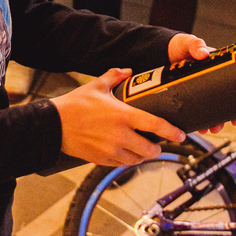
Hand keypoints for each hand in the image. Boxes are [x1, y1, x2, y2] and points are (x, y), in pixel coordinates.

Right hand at [52, 68, 186, 166]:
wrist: (53, 124)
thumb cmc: (75, 104)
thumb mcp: (97, 85)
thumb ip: (115, 75)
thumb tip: (127, 70)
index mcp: (123, 115)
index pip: (155, 125)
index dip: (172, 132)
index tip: (182, 134)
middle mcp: (120, 135)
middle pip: (149, 149)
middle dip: (157, 148)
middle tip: (158, 144)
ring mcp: (111, 150)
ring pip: (136, 160)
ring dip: (143, 156)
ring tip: (143, 150)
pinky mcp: (101, 159)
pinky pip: (121, 165)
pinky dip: (127, 161)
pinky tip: (127, 155)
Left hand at [165, 35, 235, 132]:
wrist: (162, 50)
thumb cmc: (180, 45)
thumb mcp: (189, 42)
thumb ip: (196, 45)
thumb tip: (203, 53)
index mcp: (217, 68)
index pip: (233, 86)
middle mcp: (211, 81)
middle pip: (223, 102)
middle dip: (225, 117)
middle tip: (223, 125)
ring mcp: (199, 89)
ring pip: (210, 108)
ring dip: (212, 121)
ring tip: (210, 129)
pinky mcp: (186, 95)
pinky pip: (194, 109)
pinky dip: (198, 119)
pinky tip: (197, 126)